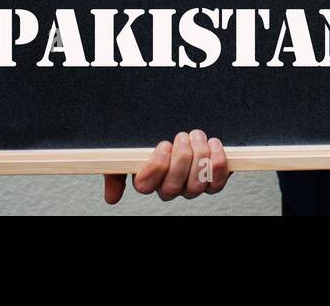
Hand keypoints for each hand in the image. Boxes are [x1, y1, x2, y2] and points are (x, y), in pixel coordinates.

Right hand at [102, 129, 231, 203]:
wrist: (184, 131)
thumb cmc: (155, 143)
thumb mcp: (130, 152)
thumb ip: (116, 170)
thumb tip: (111, 197)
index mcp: (148, 180)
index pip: (145, 186)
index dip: (156, 167)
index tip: (163, 145)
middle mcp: (170, 188)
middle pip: (172, 188)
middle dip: (181, 159)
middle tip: (182, 136)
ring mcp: (191, 187)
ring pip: (195, 185)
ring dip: (199, 157)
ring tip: (198, 136)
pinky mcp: (212, 182)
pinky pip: (217, 183)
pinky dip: (218, 163)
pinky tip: (214, 144)